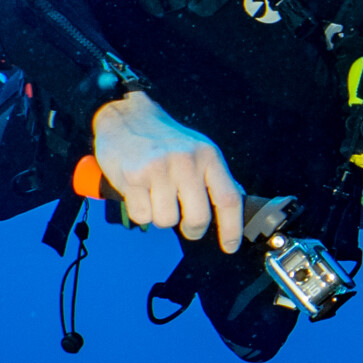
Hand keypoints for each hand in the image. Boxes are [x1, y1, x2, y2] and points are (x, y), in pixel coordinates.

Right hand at [91, 92, 242, 252]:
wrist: (125, 115)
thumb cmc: (164, 138)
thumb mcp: (198, 149)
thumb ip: (214, 175)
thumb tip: (236, 199)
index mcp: (208, 156)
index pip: (228, 199)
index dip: (231, 228)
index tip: (230, 246)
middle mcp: (186, 162)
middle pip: (198, 217)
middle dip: (193, 229)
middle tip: (186, 225)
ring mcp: (159, 169)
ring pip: (167, 220)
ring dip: (161, 217)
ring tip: (157, 197)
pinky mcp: (133, 177)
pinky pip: (142, 216)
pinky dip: (141, 212)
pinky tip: (140, 194)